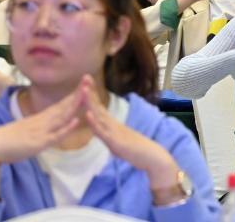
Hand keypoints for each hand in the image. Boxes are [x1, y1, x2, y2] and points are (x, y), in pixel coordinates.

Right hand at [0, 86, 81, 163]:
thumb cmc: (11, 140)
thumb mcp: (31, 128)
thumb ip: (43, 123)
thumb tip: (53, 119)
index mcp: (43, 118)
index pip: (62, 104)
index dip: (74, 94)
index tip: (85, 83)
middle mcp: (44, 121)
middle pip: (64, 106)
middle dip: (78, 94)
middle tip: (88, 79)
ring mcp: (43, 130)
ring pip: (63, 116)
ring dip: (75, 105)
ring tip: (86, 92)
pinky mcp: (40, 142)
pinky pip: (55, 135)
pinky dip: (66, 128)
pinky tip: (76, 120)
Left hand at [81, 75, 179, 189]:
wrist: (152, 157)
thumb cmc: (136, 152)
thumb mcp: (118, 143)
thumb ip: (109, 136)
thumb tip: (103, 133)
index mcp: (112, 124)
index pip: (100, 108)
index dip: (92, 96)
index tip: (85, 83)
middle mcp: (113, 124)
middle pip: (99, 106)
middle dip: (91, 92)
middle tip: (85, 77)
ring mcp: (114, 131)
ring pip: (99, 115)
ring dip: (90, 102)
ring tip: (83, 89)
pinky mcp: (115, 141)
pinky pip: (102, 131)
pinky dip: (94, 122)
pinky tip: (88, 114)